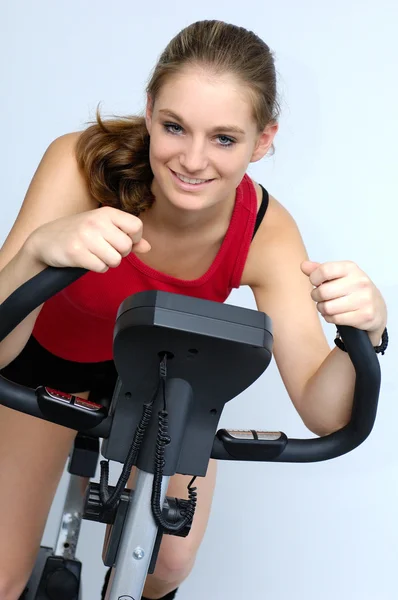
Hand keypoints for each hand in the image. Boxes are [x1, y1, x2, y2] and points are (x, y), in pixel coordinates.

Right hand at [25, 206, 150, 272]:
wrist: (44, 240)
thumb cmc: (78, 233)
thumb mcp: (103, 228)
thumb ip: (127, 236)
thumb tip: (148, 247)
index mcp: (106, 213)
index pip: (136, 226)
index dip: (134, 239)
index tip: (122, 241)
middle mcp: (96, 222)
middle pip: (126, 247)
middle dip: (119, 254)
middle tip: (105, 250)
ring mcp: (86, 237)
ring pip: (115, 260)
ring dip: (108, 262)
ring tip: (95, 255)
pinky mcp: (76, 253)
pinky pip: (101, 268)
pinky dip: (97, 268)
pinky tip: (87, 260)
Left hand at [300, 260, 386, 344]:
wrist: (377, 308)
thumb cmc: (353, 289)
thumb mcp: (339, 275)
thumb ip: (320, 270)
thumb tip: (303, 265)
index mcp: (351, 268)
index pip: (324, 270)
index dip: (314, 278)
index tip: (316, 282)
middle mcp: (359, 282)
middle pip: (323, 292)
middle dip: (316, 297)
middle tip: (320, 298)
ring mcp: (363, 299)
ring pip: (327, 308)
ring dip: (322, 309)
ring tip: (327, 306)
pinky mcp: (364, 315)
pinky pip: (335, 319)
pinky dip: (330, 318)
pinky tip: (334, 314)